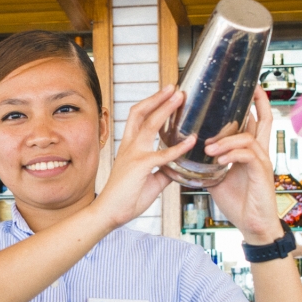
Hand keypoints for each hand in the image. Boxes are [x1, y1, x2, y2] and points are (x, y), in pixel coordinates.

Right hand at [94, 84, 194, 228]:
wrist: (109, 213)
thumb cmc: (126, 198)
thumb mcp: (150, 181)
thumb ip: (164, 170)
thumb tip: (179, 166)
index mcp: (129, 147)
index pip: (138, 118)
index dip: (152, 103)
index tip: (166, 95)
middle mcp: (129, 146)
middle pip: (140, 112)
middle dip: (157, 98)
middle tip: (174, 87)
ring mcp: (134, 154)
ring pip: (150, 124)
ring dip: (166, 108)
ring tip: (180, 96)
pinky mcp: (140, 166)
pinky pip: (163, 154)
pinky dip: (179, 146)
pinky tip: (191, 140)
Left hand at [205, 86, 284, 244]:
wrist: (252, 226)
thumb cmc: (237, 202)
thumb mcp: (218, 178)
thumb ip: (209, 163)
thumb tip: (187, 154)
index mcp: (249, 151)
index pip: (253, 121)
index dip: (252, 104)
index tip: (245, 88)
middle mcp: (259, 152)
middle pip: (264, 120)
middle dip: (257, 102)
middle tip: (248, 87)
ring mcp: (262, 162)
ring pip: (247, 138)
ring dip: (226, 139)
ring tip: (208, 147)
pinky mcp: (262, 173)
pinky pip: (247, 155)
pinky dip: (231, 153)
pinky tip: (218, 159)